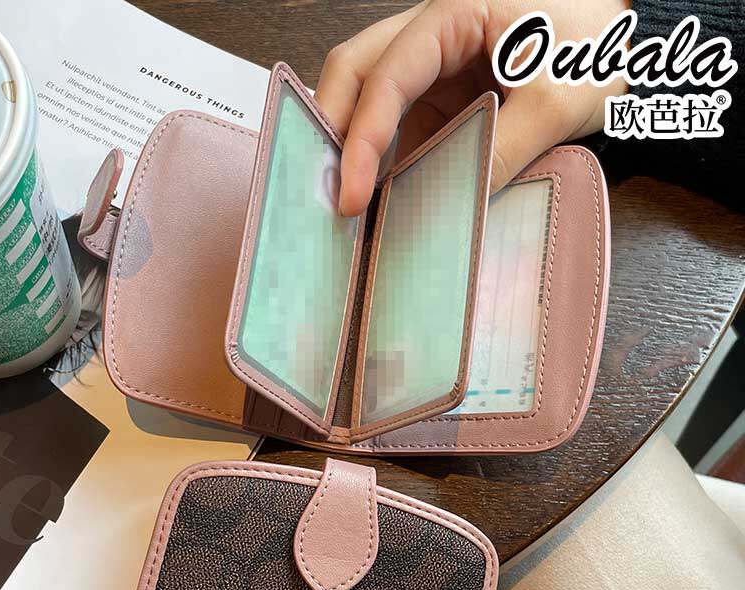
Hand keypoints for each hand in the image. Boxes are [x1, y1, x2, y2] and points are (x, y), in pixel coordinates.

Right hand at [314, 0, 628, 215]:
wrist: (630, 37)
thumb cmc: (600, 42)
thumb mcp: (557, 101)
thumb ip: (504, 148)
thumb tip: (455, 202)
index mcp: (455, 13)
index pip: (388, 74)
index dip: (362, 136)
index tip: (352, 194)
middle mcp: (433, 34)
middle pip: (356, 71)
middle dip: (333, 129)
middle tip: (327, 190)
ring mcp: (437, 66)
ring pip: (372, 98)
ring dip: (355, 147)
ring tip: (346, 200)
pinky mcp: (446, 94)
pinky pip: (404, 125)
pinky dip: (388, 159)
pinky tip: (384, 194)